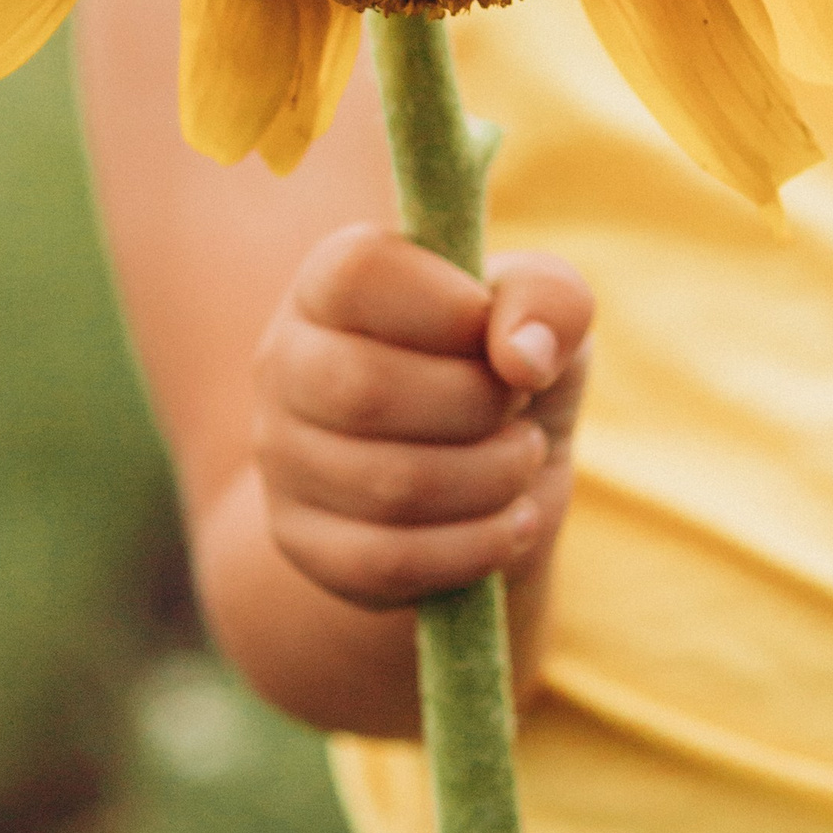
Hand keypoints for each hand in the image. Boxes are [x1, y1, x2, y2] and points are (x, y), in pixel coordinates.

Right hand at [255, 226, 593, 610]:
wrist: (469, 473)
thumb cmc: (501, 366)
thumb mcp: (542, 313)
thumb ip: (549, 301)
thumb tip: (522, 359)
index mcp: (332, 279)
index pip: (361, 273)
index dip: (450, 307)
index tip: (494, 333)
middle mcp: (286, 359)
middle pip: (366, 390)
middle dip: (478, 406)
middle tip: (519, 406)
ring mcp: (283, 456)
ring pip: (386, 486)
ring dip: (491, 478)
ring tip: (523, 460)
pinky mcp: (302, 541)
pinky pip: (387, 560)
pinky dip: (474, 548)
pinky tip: (514, 523)